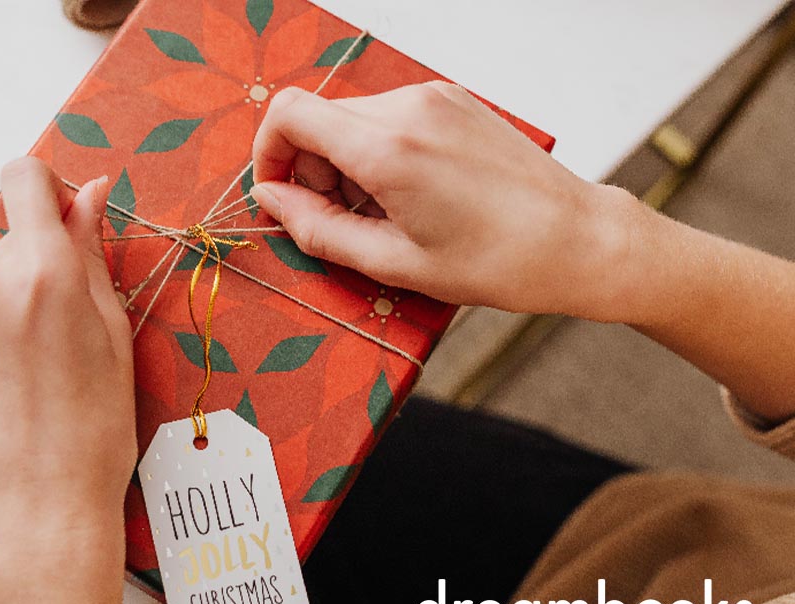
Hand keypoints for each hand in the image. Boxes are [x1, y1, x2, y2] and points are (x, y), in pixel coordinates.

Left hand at [0, 157, 133, 603]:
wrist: (37, 506)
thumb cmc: (95, 430)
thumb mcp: (114, 335)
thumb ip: (93, 254)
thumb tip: (90, 194)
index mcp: (45, 271)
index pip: (23, 178)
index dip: (46, 190)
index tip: (63, 222)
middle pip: (10, 241)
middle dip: (38, 270)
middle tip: (63, 333)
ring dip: (5, 307)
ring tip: (31, 370)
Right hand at [250, 83, 633, 321]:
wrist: (578, 240)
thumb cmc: (498, 261)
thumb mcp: (394, 262)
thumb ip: (317, 229)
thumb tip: (271, 201)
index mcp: (389, 147)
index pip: (289, 113)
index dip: (268, 153)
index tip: (279, 194)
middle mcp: (410, 107)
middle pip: (320, 118)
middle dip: (311, 169)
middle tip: (341, 221)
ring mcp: (436, 98)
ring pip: (353, 119)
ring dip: (347, 163)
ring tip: (384, 214)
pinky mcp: (454, 102)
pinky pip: (390, 118)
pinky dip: (380, 152)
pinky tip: (410, 196)